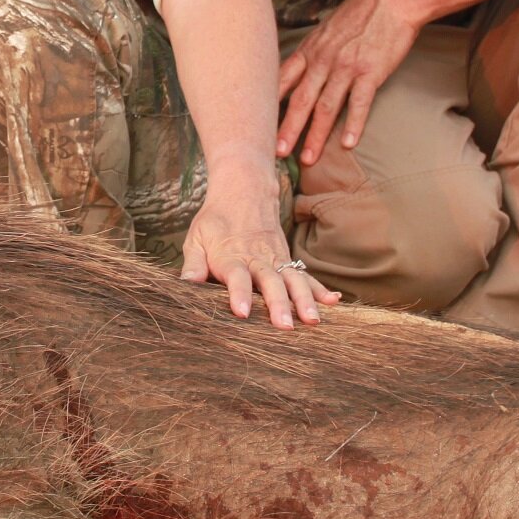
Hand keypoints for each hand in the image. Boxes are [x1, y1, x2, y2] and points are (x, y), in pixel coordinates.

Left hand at [179, 182, 337, 327]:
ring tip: (313, 321)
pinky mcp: (287, 260)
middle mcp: (256, 259)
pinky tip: (334, 302)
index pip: (236, 277)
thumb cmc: (216, 221)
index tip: (242, 313)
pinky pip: (306, 276)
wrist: (243, 191)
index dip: (238, 294)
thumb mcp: (196, 238)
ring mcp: (276, 259)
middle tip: (284, 326)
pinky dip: (320, 289)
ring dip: (304, 300)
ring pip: (293, 280)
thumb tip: (184, 285)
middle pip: (270, 282)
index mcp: (231, 257)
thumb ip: (193, 263)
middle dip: (278, 304)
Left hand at [275, 0, 423, 166]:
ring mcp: (346, 67)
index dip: (270, 104)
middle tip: (275, 152)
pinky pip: (359, 103)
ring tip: (308, 158)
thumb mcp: (328, 28)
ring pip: (326, 107)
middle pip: (300, 99)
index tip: (258, 124)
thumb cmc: (363, 12)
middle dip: (287, 128)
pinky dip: (353, 124)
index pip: (283, 80)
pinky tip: (348, 143)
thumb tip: (303, 65)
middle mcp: (323, 60)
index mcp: (311, 50)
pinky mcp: (370, 72)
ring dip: (316, 135)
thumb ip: (315, 50)